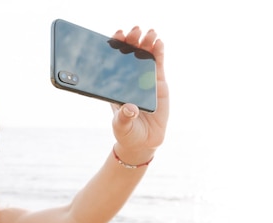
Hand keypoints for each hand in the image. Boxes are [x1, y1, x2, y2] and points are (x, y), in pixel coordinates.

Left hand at [110, 27, 168, 159]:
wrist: (143, 141)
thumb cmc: (127, 132)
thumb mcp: (121, 125)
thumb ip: (124, 117)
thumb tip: (129, 108)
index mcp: (115, 85)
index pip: (113, 62)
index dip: (115, 47)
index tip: (116, 36)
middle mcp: (129, 79)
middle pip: (130, 55)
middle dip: (132, 41)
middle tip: (134, 31)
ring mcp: (144, 80)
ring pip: (145, 57)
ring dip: (146, 43)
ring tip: (149, 32)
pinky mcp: (158, 84)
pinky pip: (158, 65)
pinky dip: (158, 53)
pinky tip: (159, 43)